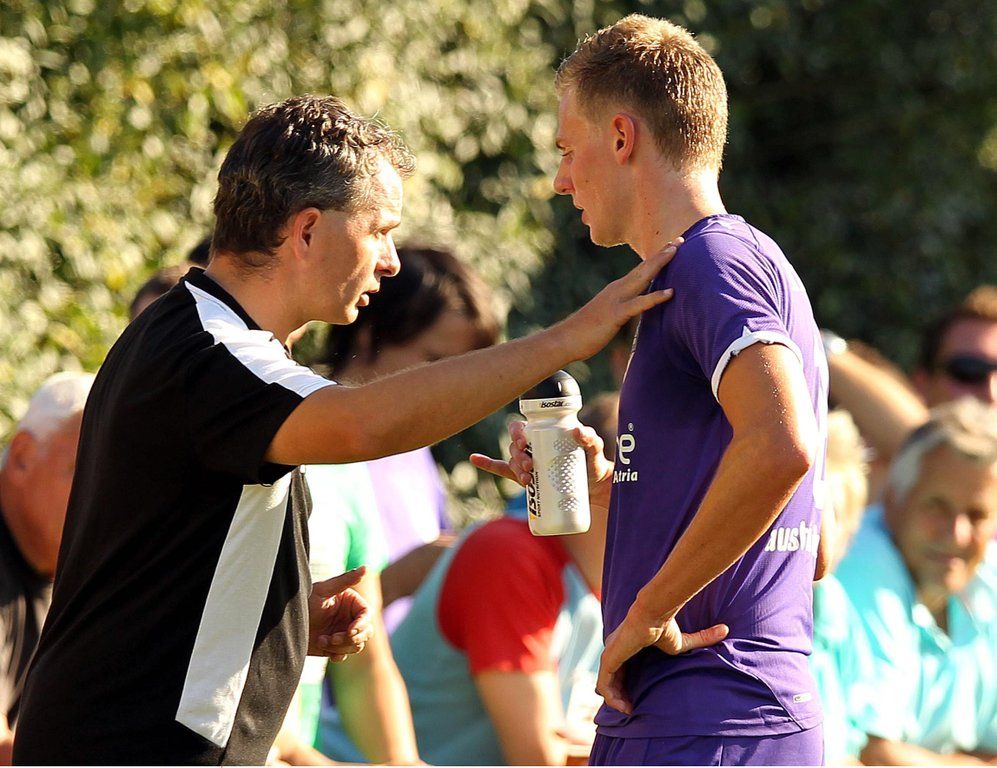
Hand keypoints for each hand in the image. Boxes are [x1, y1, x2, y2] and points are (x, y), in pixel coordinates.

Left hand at [308, 566, 372, 659]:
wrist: (284, 623)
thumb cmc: (303, 601)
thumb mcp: (324, 590)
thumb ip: (345, 580)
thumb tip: (366, 567)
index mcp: (350, 603)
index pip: (366, 615)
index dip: (362, 624)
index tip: (350, 631)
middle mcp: (349, 618)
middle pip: (365, 632)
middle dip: (351, 638)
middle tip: (333, 638)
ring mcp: (342, 632)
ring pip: (356, 645)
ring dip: (341, 646)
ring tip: (322, 640)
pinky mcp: (334, 646)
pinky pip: (344, 654)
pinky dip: (337, 654)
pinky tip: (325, 649)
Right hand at [470, 421, 613, 509]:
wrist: (595, 488)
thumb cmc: (594, 464)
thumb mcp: (596, 450)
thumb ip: (592, 440)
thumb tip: (578, 431)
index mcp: (544, 433)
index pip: (522, 428)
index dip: (517, 432)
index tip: (524, 441)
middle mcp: (533, 445)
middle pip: (515, 447)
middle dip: (517, 456)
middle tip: (531, 466)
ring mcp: (529, 463)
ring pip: (511, 461)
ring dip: (514, 467)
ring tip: (527, 478)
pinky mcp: (528, 478)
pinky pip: (504, 470)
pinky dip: (488, 464)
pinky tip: (474, 459)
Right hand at [555, 239, 680, 360]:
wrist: (566, 339)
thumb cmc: (586, 331)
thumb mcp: (608, 315)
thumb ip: (621, 308)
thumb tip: (632, 308)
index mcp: (617, 290)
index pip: (640, 271)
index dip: (656, 259)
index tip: (672, 246)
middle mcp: (617, 289)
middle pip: (644, 268)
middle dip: (662, 254)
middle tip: (680, 239)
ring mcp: (616, 300)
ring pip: (642, 278)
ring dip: (659, 264)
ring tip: (675, 251)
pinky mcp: (616, 314)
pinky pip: (639, 304)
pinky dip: (655, 297)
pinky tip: (670, 292)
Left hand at [596, 605, 727, 714]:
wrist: (653, 614)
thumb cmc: (665, 626)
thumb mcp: (683, 642)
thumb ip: (700, 640)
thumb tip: (725, 630)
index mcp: (627, 646)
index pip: (621, 669)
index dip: (626, 685)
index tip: (636, 699)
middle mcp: (615, 650)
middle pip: (612, 678)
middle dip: (620, 695)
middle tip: (632, 709)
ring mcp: (610, 655)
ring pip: (606, 684)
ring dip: (615, 700)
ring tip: (629, 711)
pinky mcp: (608, 659)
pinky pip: (604, 684)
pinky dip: (612, 698)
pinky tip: (624, 707)